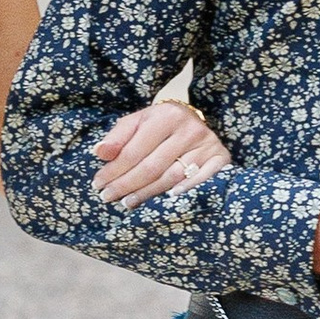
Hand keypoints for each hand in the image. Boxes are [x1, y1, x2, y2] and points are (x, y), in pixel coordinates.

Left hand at [94, 96, 232, 206]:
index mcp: (165, 116)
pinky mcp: (220, 157)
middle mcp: (189, 129)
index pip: (135, 151)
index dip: (114, 170)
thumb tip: (99, 153)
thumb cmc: (160, 124)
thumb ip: (118, 137)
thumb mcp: (138, 122)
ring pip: (173, 176)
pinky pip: (202, 178)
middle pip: (152, 166)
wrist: (194, 119)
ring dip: (148, 192)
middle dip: (127, 185)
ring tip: (128, 202)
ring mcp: (207, 144)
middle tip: (108, 197)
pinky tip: (169, 199)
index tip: (98, 184)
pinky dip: (186, 189)